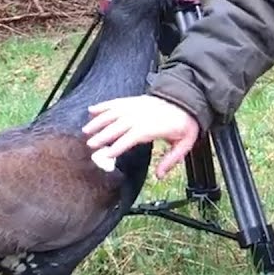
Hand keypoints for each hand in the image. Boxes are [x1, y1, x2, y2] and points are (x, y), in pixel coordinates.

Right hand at [83, 95, 199, 179]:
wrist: (188, 98)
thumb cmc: (185, 123)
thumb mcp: (185, 143)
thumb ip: (171, 160)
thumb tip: (159, 176)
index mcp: (154, 126)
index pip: (133, 136)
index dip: (120, 144)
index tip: (107, 154)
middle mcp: (143, 115)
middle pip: (119, 125)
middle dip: (104, 134)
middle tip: (90, 145)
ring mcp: (137, 106)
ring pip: (114, 113)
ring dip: (98, 121)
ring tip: (85, 131)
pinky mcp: (134, 100)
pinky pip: (116, 102)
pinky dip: (102, 106)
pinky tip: (91, 111)